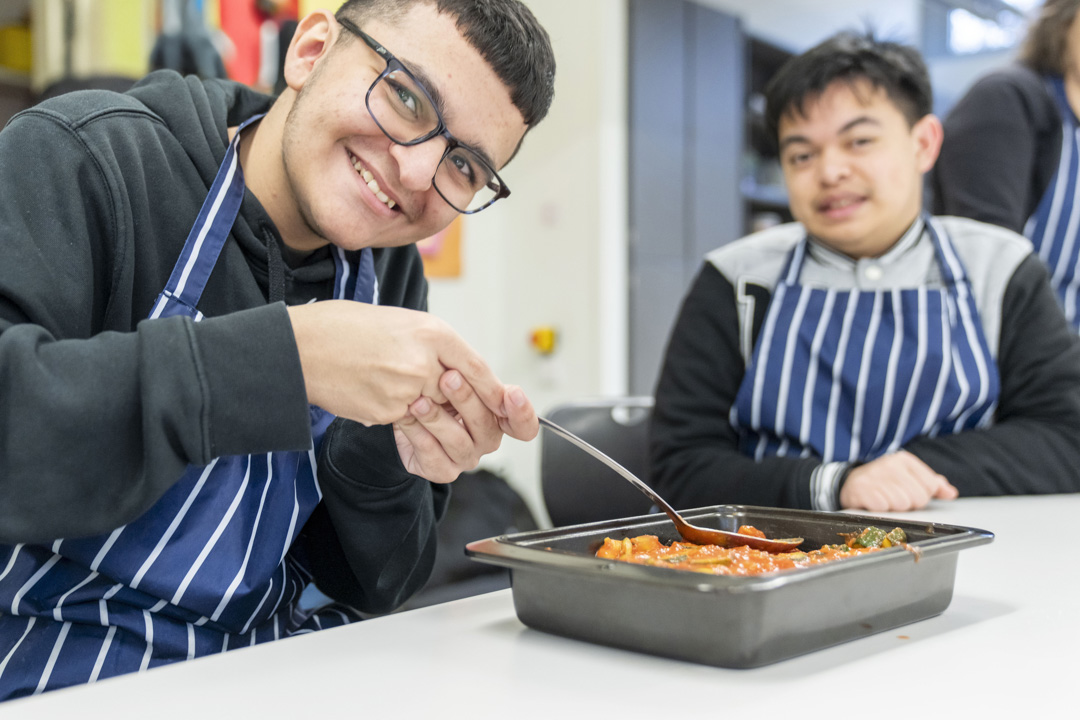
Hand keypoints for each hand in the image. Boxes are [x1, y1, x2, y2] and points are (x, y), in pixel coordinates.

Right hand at [287, 301, 511, 426]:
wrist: (302, 345)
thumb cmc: (346, 328)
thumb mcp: (401, 323)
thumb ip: (435, 348)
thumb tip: (459, 376)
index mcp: (433, 332)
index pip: (478, 369)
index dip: (493, 392)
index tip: (505, 404)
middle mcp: (425, 360)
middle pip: (465, 399)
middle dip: (468, 413)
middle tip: (465, 417)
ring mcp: (406, 389)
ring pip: (437, 416)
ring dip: (433, 419)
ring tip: (414, 405)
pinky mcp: (386, 412)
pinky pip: (407, 424)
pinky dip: (402, 419)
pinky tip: (380, 398)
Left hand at [392, 369, 537, 482]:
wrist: (401, 408)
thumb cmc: (434, 389)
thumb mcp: (455, 373)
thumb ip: (472, 373)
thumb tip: (481, 374)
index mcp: (498, 417)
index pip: (524, 425)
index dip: (522, 413)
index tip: (512, 394)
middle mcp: (485, 440)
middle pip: (486, 426)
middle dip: (466, 399)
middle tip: (448, 377)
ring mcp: (466, 458)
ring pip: (459, 442)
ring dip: (437, 419)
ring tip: (419, 402)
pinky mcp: (442, 471)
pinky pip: (433, 456)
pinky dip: (418, 435)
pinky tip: (406, 417)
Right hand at [839, 450, 957, 511]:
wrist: (850, 482)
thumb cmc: (885, 481)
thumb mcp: (908, 477)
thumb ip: (932, 484)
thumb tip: (951, 493)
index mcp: (904, 460)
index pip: (930, 486)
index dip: (922, 496)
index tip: (909, 492)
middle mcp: (889, 464)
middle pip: (918, 498)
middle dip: (909, 504)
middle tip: (895, 498)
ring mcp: (874, 476)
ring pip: (901, 505)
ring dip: (894, 508)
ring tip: (884, 500)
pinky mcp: (860, 489)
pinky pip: (882, 507)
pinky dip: (879, 509)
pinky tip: (874, 503)